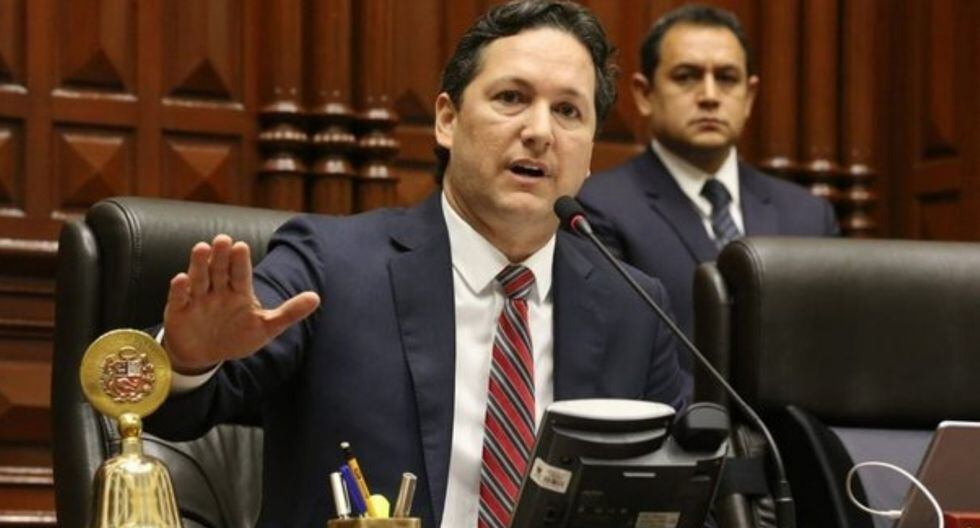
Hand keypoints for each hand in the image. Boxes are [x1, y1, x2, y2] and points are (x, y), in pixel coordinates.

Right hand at [162, 234, 320, 373]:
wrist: (205, 355)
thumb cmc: (237, 336)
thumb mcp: (266, 327)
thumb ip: (290, 312)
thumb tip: (316, 298)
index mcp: (239, 291)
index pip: (241, 273)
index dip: (241, 261)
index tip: (242, 246)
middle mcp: (218, 290)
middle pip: (220, 270)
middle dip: (221, 255)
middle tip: (223, 239)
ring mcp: (198, 299)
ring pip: (199, 278)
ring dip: (199, 264)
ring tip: (201, 248)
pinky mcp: (179, 310)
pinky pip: (179, 298)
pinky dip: (179, 289)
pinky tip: (180, 279)